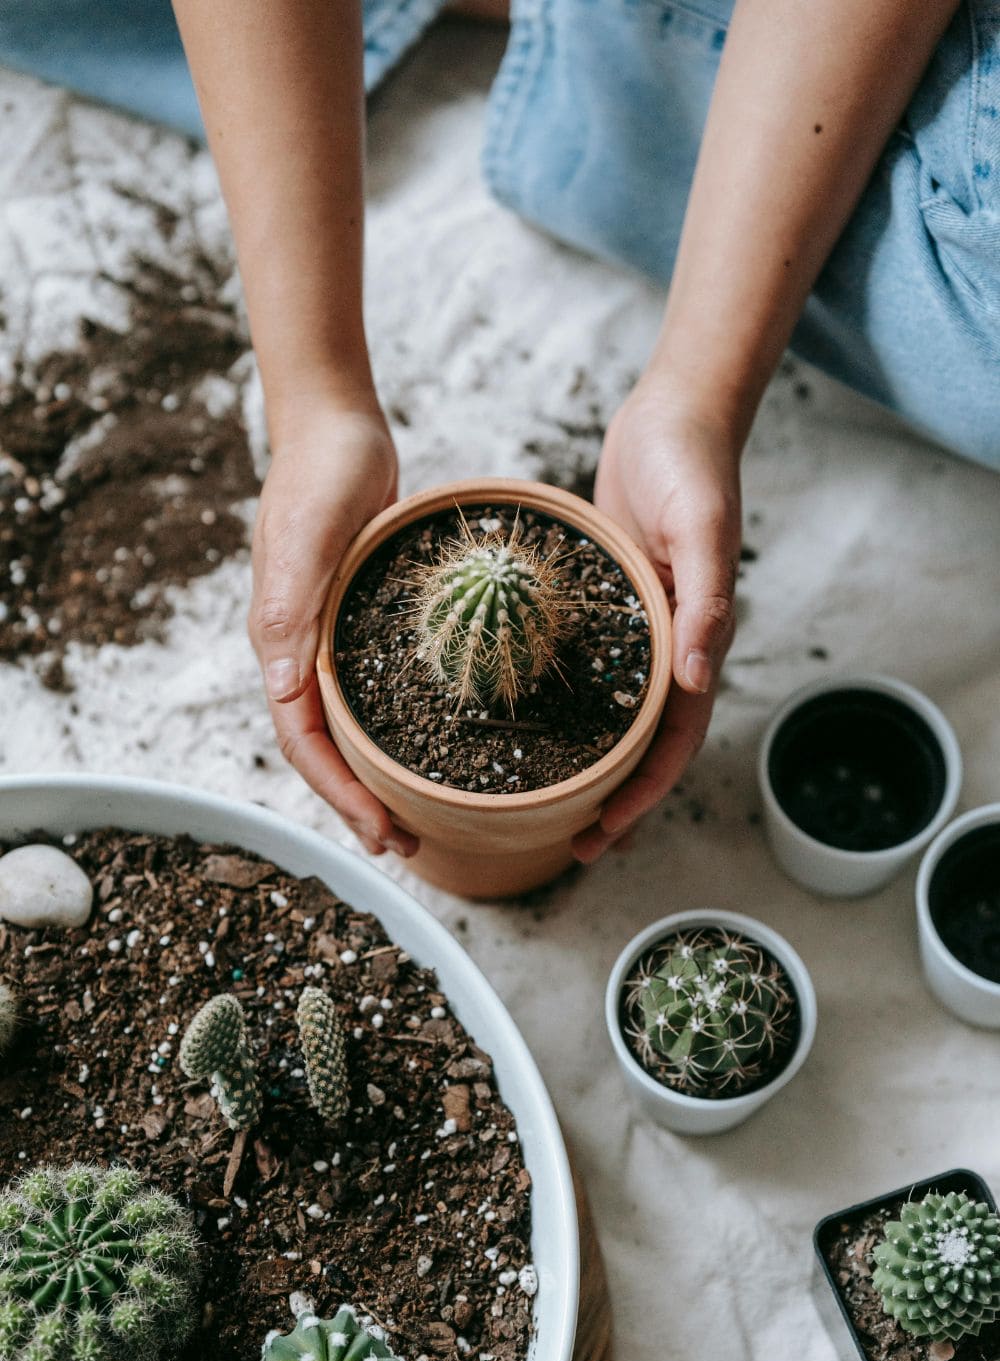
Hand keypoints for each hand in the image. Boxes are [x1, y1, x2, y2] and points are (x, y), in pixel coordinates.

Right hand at [249, 400, 418, 858]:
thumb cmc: (320, 477)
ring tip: (417, 813)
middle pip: (325, 748)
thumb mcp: (305, 539)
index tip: (381, 832)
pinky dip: (395, 726)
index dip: (339, 795)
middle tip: (406, 845)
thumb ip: (288, 611)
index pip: (303, 742)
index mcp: (281, 644)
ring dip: (377, 774)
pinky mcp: (360, 621)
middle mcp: (302, 651)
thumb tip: (283, 689)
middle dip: (359, 803)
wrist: (339, 427)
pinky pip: (373, 690)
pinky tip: (432, 741)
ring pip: (349, 726)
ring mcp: (330, 638)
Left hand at [572, 374, 741, 861]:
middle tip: (572, 844)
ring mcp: (637, 627)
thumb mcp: (701, 526)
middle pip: (644, 743)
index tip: (604, 834)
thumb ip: (706, 600)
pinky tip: (524, 722)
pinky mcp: (608, 603)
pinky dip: (565, 705)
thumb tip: (699, 678)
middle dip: (614, 798)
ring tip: (547, 803)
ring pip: (614, 714)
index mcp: (696, 639)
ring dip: (589, 763)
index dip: (642, 793)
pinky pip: (587, 668)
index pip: (673, 740)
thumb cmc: (692, 465)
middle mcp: (667, 644)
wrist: (676, 413)